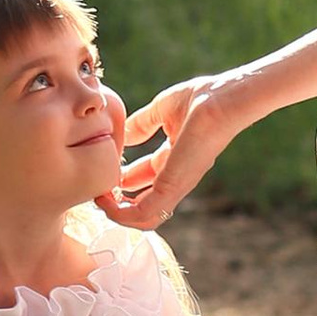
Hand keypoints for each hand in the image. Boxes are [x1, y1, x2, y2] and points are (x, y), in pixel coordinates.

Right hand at [112, 75, 235, 231]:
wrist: (220, 99)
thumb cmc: (201, 98)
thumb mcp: (161, 110)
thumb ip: (141, 124)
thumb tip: (123, 134)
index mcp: (173, 159)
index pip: (142, 178)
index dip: (120, 179)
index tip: (101, 172)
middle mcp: (175, 177)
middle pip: (141, 202)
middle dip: (115, 200)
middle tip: (96, 191)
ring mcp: (175, 185)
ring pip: (142, 217)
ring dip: (116, 212)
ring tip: (98, 198)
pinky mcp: (172, 188)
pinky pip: (143, 213)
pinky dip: (121, 212)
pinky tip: (105, 199)